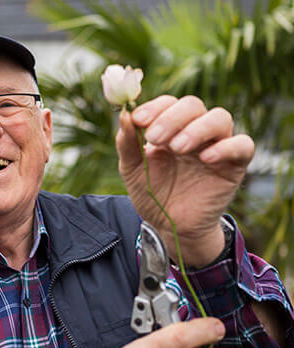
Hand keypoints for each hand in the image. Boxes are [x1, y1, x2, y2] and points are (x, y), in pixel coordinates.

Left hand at [116, 95, 254, 266]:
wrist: (169, 226)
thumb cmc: (152, 192)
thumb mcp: (131, 169)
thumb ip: (127, 143)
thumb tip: (124, 115)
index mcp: (170, 127)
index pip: (168, 103)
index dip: (154, 108)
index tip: (137, 119)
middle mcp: (195, 130)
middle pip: (193, 105)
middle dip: (171, 118)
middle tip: (154, 138)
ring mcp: (216, 145)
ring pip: (220, 118)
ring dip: (197, 128)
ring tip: (178, 148)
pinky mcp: (234, 165)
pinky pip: (243, 145)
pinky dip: (226, 147)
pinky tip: (205, 159)